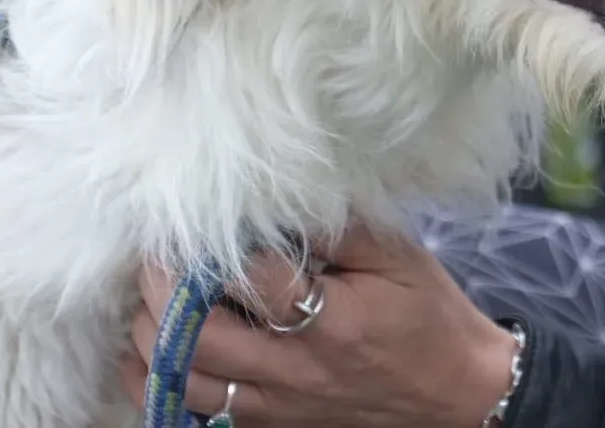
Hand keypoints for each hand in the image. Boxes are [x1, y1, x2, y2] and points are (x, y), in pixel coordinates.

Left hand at [119, 223, 517, 427]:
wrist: (454, 392)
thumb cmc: (428, 315)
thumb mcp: (399, 257)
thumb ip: (339, 228)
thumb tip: (278, 199)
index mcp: (334, 322)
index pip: (254, 279)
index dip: (214, 244)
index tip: (194, 215)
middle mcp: (296, 370)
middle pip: (197, 335)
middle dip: (162, 289)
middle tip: (157, 253)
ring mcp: (275, 405)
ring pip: (180, 377)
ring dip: (151, 334)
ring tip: (150, 295)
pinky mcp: (266, 424)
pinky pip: (189, 410)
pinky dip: (156, 377)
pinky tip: (150, 346)